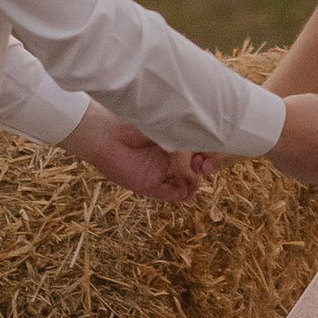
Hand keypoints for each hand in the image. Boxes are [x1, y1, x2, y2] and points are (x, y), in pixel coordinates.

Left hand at [63, 110, 205, 204]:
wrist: (104, 135)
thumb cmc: (132, 122)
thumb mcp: (163, 124)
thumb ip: (183, 132)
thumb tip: (206, 139)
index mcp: (172, 139)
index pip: (198, 149)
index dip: (209, 151)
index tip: (213, 148)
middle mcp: (168, 157)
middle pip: (195, 167)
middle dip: (205, 165)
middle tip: (204, 161)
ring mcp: (160, 172)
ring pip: (187, 182)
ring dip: (196, 180)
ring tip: (197, 171)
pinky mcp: (150, 186)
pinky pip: (172, 194)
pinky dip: (184, 194)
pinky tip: (190, 188)